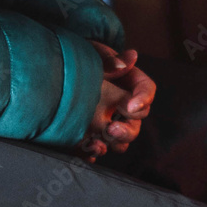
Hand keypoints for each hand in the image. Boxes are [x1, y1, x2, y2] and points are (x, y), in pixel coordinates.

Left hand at [77, 42, 155, 161]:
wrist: (60, 68)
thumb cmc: (83, 57)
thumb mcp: (95, 54)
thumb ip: (110, 59)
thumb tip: (131, 57)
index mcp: (131, 82)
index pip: (147, 91)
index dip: (142, 100)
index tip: (128, 107)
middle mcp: (125, 104)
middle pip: (137, 121)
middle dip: (126, 129)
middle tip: (111, 129)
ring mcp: (110, 119)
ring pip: (122, 138)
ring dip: (113, 143)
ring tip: (98, 144)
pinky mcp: (93, 132)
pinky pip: (99, 146)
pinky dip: (94, 151)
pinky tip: (86, 152)